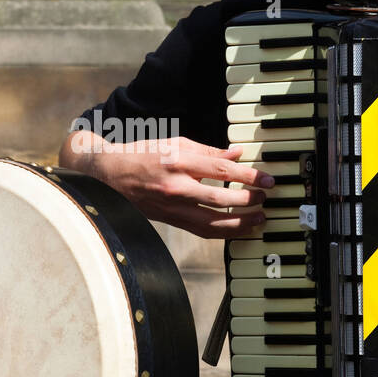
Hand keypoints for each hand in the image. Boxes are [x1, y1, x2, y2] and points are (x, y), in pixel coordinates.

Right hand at [72, 132, 272, 238]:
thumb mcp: (175, 143)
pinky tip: (238, 230)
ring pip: (212, 222)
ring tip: (259, 219)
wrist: (109, 175)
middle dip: (248, 200)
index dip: (249, 176)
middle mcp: (175, 186)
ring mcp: (171, 207)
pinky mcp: (169, 220)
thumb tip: (237, 153)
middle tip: (266, 198)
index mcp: (179, 161)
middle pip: (220, 199)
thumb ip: (208, 150)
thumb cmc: (143, 155)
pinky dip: (223, 232)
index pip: (222, 170)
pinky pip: (201, 230)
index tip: (268, 179)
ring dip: (240, 223)